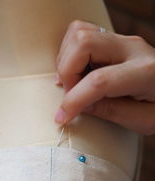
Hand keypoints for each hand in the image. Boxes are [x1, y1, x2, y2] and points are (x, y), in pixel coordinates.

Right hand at [55, 20, 154, 134]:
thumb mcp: (145, 120)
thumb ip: (112, 112)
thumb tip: (80, 106)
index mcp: (145, 72)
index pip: (99, 81)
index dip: (74, 100)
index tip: (62, 117)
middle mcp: (132, 48)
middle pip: (84, 43)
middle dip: (66, 71)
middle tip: (70, 93)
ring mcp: (122, 40)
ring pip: (79, 33)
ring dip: (66, 60)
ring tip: (72, 82)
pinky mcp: (112, 39)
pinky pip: (81, 33)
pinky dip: (69, 52)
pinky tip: (75, 71)